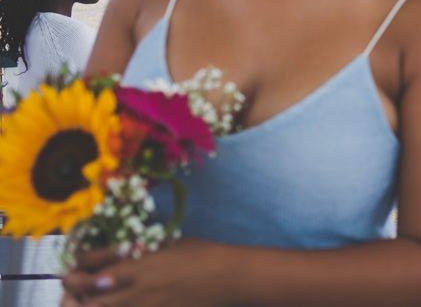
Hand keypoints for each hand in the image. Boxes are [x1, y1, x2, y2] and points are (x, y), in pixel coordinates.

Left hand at [62, 239, 224, 306]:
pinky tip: (116, 304)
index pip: (97, 268)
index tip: (76, 262)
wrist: (226, 278)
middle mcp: (138, 289)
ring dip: (89, 305)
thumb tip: (116, 254)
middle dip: (74, 290)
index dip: (80, 265)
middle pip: (92, 296)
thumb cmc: (200, 254)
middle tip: (70, 284)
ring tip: (87, 300)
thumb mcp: (168, 243)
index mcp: (141, 265)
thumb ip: (140, 251)